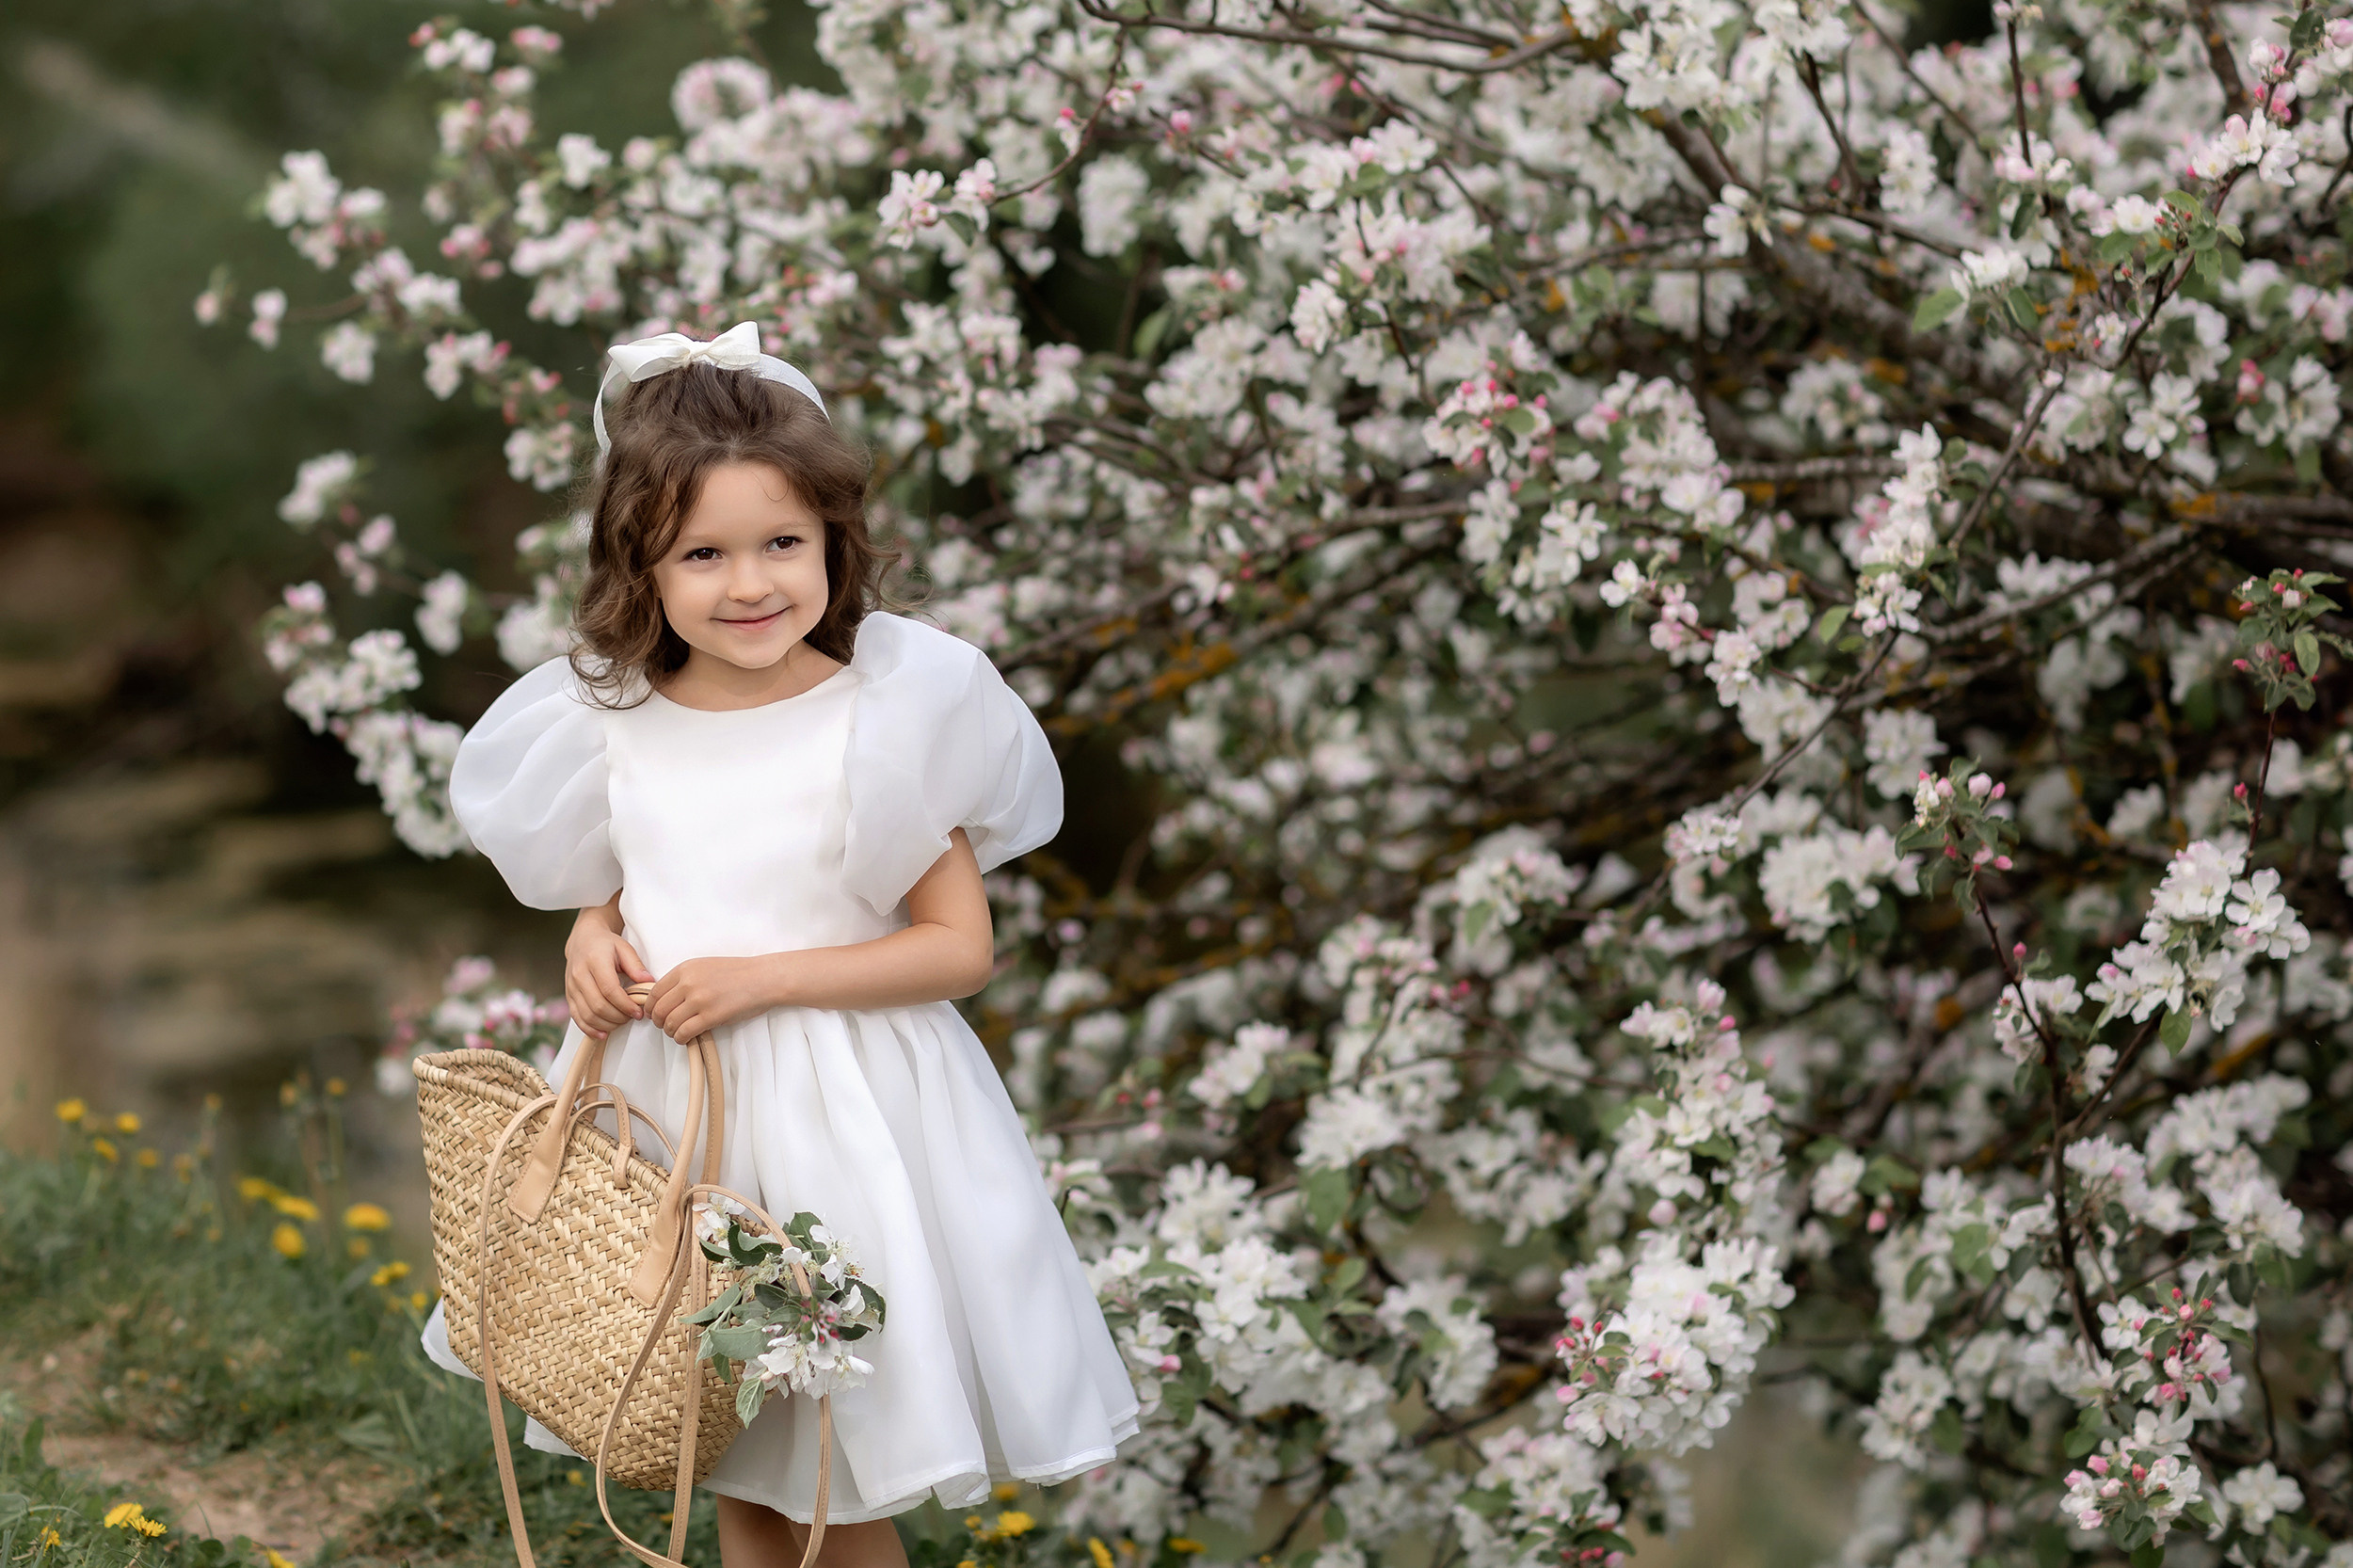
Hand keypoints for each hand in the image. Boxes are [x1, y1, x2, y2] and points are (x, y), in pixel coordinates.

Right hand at [566, 908, 652, 1039]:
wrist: (583, 941)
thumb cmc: (606, 945)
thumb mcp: (625, 948)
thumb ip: (636, 966)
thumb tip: (649, 983)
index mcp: (595, 961)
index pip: (609, 989)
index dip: (625, 1005)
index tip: (638, 1012)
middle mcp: (579, 975)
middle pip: (598, 1005)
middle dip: (618, 1017)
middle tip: (632, 1016)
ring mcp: (571, 987)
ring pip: (587, 1015)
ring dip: (607, 1024)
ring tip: (621, 1021)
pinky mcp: (569, 996)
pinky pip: (577, 1018)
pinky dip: (590, 1029)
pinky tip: (603, 1033)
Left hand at [646, 956, 790, 1043]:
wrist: (763, 978)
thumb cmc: (738, 973)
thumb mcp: (705, 966)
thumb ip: (685, 978)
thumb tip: (666, 997)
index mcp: (685, 968)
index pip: (655, 992)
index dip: (650, 1007)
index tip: (653, 1014)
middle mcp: (689, 983)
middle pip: (659, 1009)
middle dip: (658, 1022)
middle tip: (664, 1026)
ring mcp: (700, 1000)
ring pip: (670, 1022)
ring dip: (670, 1031)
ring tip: (677, 1032)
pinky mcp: (711, 1016)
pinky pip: (684, 1032)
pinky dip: (680, 1038)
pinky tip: (686, 1037)